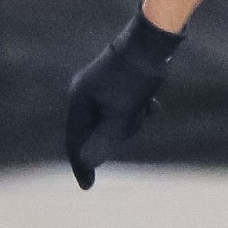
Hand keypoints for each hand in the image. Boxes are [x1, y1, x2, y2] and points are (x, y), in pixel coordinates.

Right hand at [65, 13, 183, 189]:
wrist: (153, 41)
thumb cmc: (136, 78)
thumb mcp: (122, 114)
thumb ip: (105, 139)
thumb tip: (88, 163)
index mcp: (78, 99)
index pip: (75, 140)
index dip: (82, 165)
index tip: (88, 186)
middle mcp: (84, 91)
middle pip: (95, 130)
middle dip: (118, 133)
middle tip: (137, 119)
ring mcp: (99, 85)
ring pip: (111, 119)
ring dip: (129, 121)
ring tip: (145, 106)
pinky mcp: (115, 80)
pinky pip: (122, 106)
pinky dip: (135, 110)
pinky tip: (151, 105)